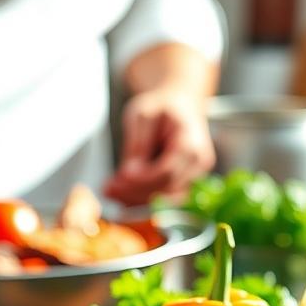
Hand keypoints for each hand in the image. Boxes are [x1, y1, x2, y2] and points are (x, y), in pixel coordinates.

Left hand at [104, 89, 214, 206]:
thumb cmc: (161, 107)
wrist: (179, 105)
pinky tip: (120, 193)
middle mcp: (198, 162)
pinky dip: (141, 199)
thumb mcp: (142, 116)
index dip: (142, 180)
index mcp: (190, 141)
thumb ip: (137, 145)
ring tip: (109, 191)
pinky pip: (164, 200)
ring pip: (165, 200)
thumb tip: (129, 175)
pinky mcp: (185, 184)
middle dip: (134, 193)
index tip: (119, 178)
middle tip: (107, 189)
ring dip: (136, 200)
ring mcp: (194, 175)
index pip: (167, 171)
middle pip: (167, 190)